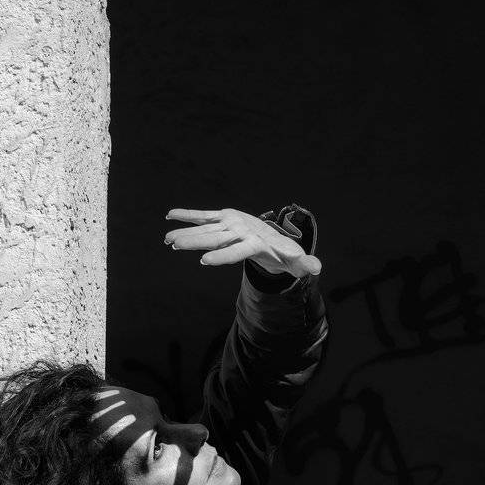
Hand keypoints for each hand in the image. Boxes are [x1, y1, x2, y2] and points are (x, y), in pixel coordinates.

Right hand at [164, 207, 320, 278]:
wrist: (273, 234)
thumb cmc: (283, 253)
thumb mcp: (295, 261)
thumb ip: (304, 265)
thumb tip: (317, 268)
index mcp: (255, 242)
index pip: (237, 251)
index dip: (222, 256)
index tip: (205, 261)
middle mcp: (241, 229)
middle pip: (216, 238)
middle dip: (195, 242)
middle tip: (176, 245)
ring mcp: (231, 222)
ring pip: (206, 228)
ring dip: (186, 232)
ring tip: (167, 239)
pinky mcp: (223, 217)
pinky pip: (203, 216)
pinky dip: (187, 215)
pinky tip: (169, 216)